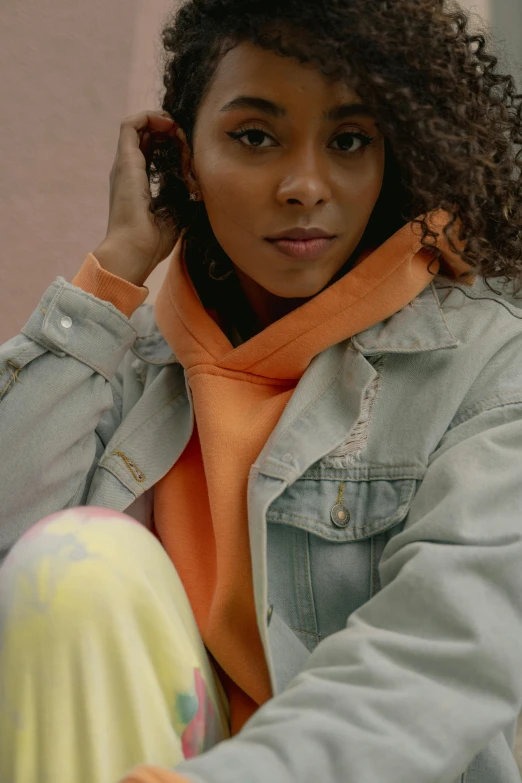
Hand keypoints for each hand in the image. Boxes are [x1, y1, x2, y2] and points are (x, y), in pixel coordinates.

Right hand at [93, 110, 179, 285]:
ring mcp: (124, 164)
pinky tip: (171, 128)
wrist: (135, 249)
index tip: (189, 151)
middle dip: (169, 131)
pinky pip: (131, 124)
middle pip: (146, 136)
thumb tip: (198, 185)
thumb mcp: (176, 213)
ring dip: (162, 123)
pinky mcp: (125, 160)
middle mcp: (128, 171)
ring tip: (180, 132)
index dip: (171, 143)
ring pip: (139, 126)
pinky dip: (151, 118)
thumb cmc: (154, 241)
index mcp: (138, 184)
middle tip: (187, 139)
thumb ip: (183, 195)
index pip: (152, 152)